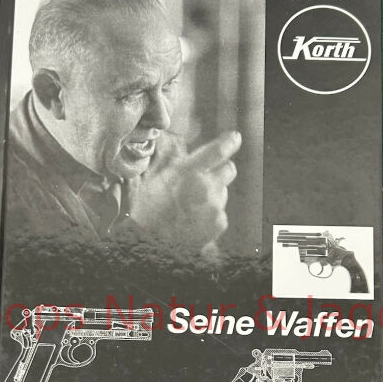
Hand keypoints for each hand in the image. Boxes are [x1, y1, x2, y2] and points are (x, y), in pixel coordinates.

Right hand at [130, 131, 240, 251]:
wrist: (150, 244)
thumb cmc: (147, 212)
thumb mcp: (153, 180)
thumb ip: (175, 165)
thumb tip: (187, 156)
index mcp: (188, 172)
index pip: (218, 150)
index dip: (229, 142)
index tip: (235, 137)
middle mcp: (206, 187)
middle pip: (229, 169)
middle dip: (219, 172)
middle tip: (203, 181)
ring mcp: (215, 206)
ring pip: (223, 192)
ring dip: (212, 195)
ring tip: (190, 207)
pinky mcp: (220, 223)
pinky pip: (221, 213)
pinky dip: (211, 215)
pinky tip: (194, 221)